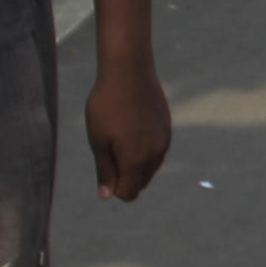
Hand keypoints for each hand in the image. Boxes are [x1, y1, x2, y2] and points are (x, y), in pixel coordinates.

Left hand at [84, 55, 170, 199]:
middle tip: (109, 149)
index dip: (113, 187)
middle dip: (125, 175)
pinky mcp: (167, 128)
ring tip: (119, 135)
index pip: (128, 193)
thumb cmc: (107, 105)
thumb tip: (107, 196)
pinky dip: (144, 147)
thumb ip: (104, 171)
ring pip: (150, 167)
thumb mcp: (98, 140)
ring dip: (135, 161)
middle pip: (141, 182)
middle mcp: (155, 155)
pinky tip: (131, 125)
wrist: (129, 70)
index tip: (103, 166)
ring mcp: (164, 141)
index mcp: (136, 161)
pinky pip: (157, 150)